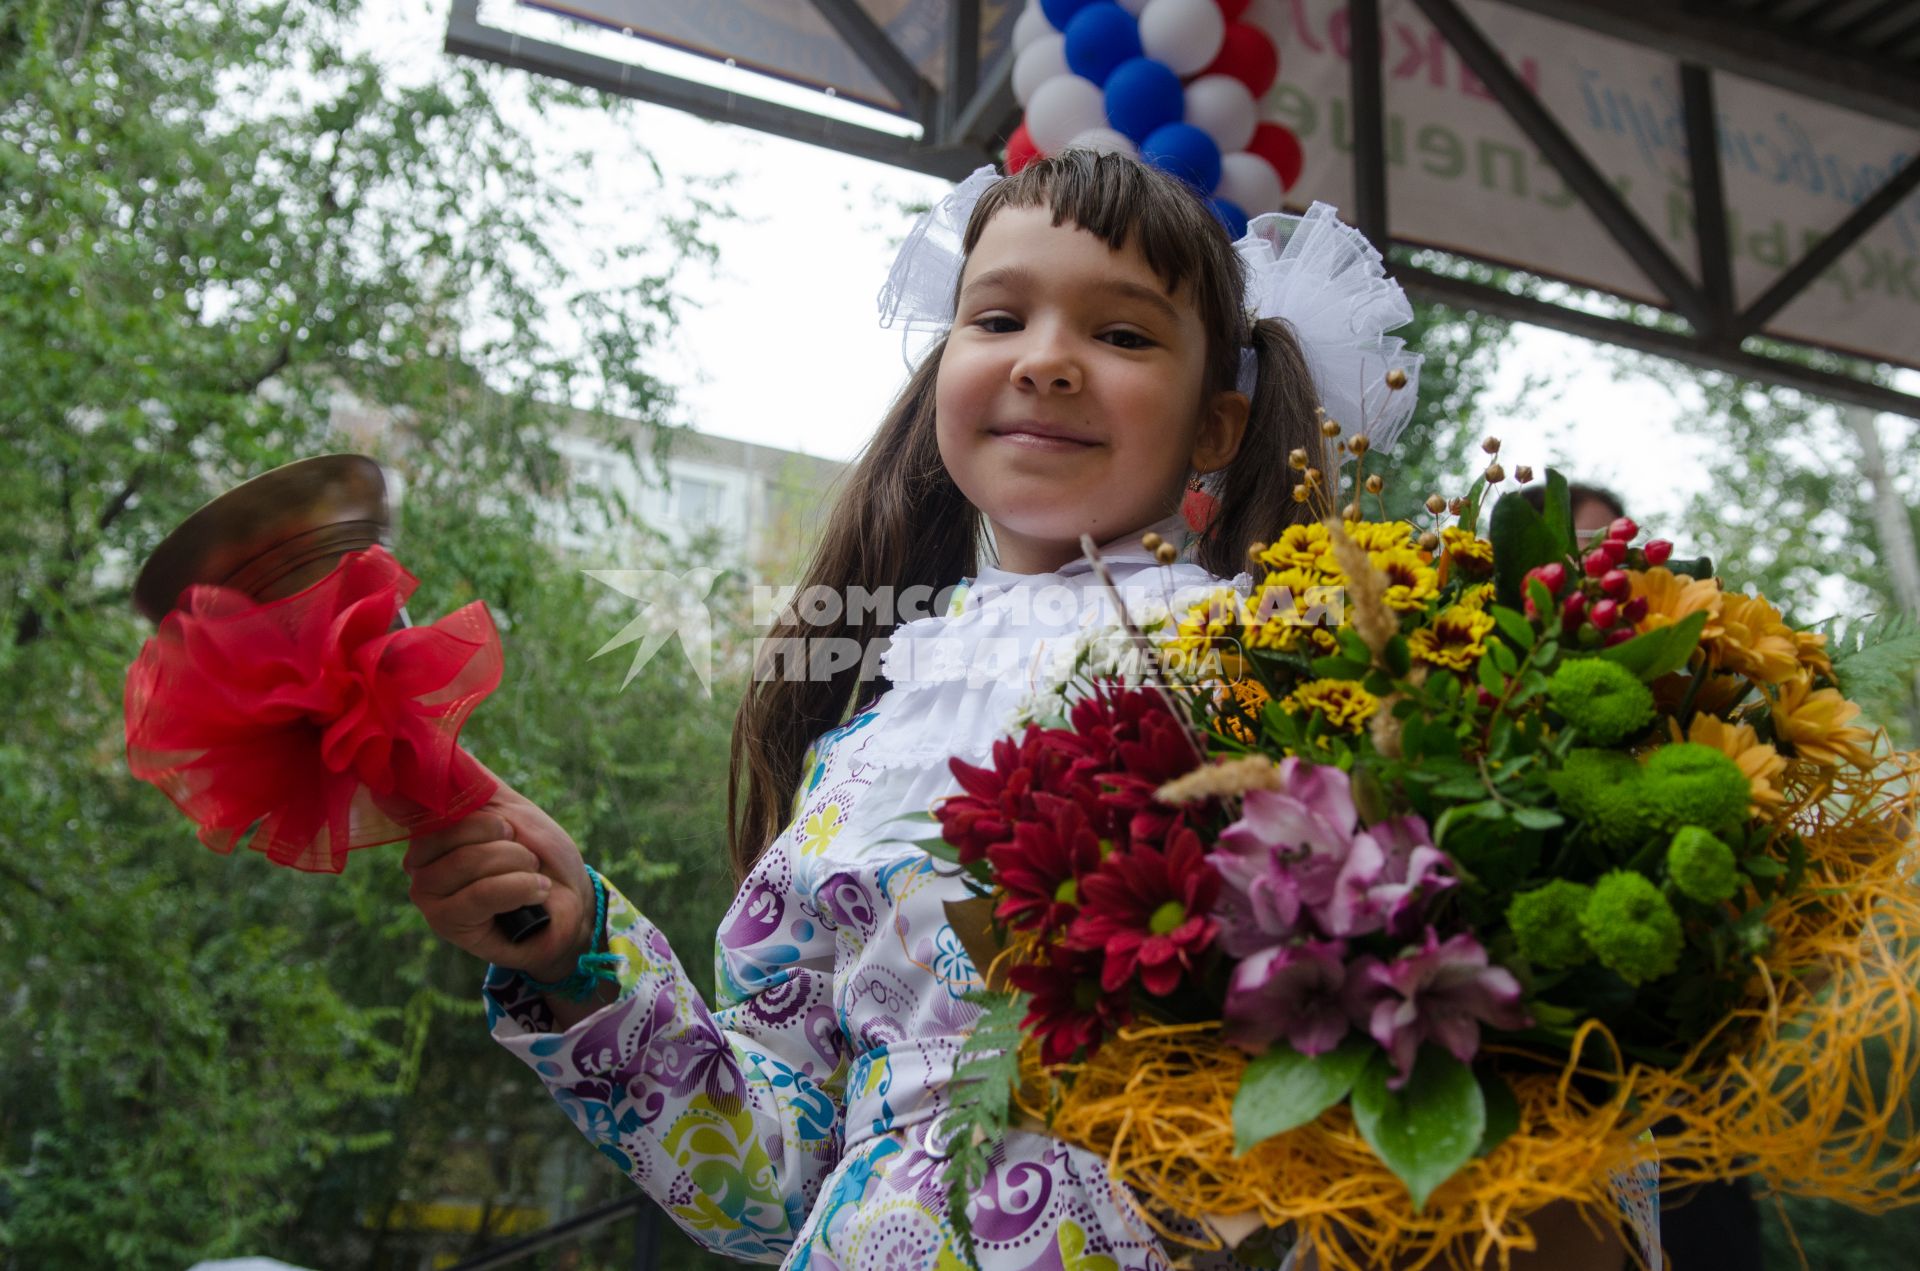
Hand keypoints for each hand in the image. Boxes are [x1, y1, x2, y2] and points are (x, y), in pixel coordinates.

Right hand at [404, 766, 596, 981]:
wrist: (570, 901)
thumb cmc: (539, 853)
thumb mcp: (510, 806)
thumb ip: (472, 779)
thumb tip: (432, 734)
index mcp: (431, 830)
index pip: (428, 804)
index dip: (470, 811)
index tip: (502, 825)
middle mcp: (419, 861)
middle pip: (453, 833)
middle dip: (506, 840)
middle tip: (526, 855)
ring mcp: (429, 895)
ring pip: (469, 862)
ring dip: (518, 864)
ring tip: (533, 874)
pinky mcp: (446, 923)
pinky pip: (482, 894)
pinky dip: (520, 887)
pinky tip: (537, 892)